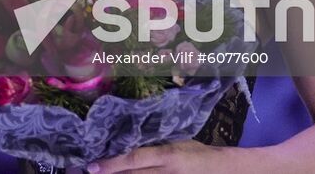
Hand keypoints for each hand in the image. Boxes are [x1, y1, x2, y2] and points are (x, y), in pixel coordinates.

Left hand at [87, 140, 224, 171]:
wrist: (223, 171)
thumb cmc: (198, 153)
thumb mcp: (176, 144)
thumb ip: (154, 148)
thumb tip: (126, 147)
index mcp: (168, 155)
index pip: (134, 159)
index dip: (112, 164)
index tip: (92, 166)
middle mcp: (167, 172)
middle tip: (91, 172)